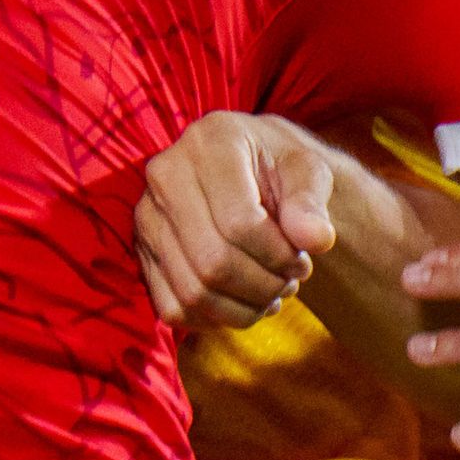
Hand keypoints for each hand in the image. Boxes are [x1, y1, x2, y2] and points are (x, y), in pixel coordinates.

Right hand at [133, 112, 337, 332]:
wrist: (256, 173)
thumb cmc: (283, 170)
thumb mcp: (310, 172)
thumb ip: (312, 202)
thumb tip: (316, 239)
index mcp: (210, 141)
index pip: (239, 222)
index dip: (278, 255)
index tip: (303, 259)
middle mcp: (166, 174)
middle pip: (213, 262)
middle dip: (262, 285)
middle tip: (289, 281)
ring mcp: (148, 215)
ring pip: (192, 291)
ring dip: (242, 308)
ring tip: (271, 294)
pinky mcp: (142, 251)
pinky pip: (173, 308)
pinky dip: (214, 318)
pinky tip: (243, 303)